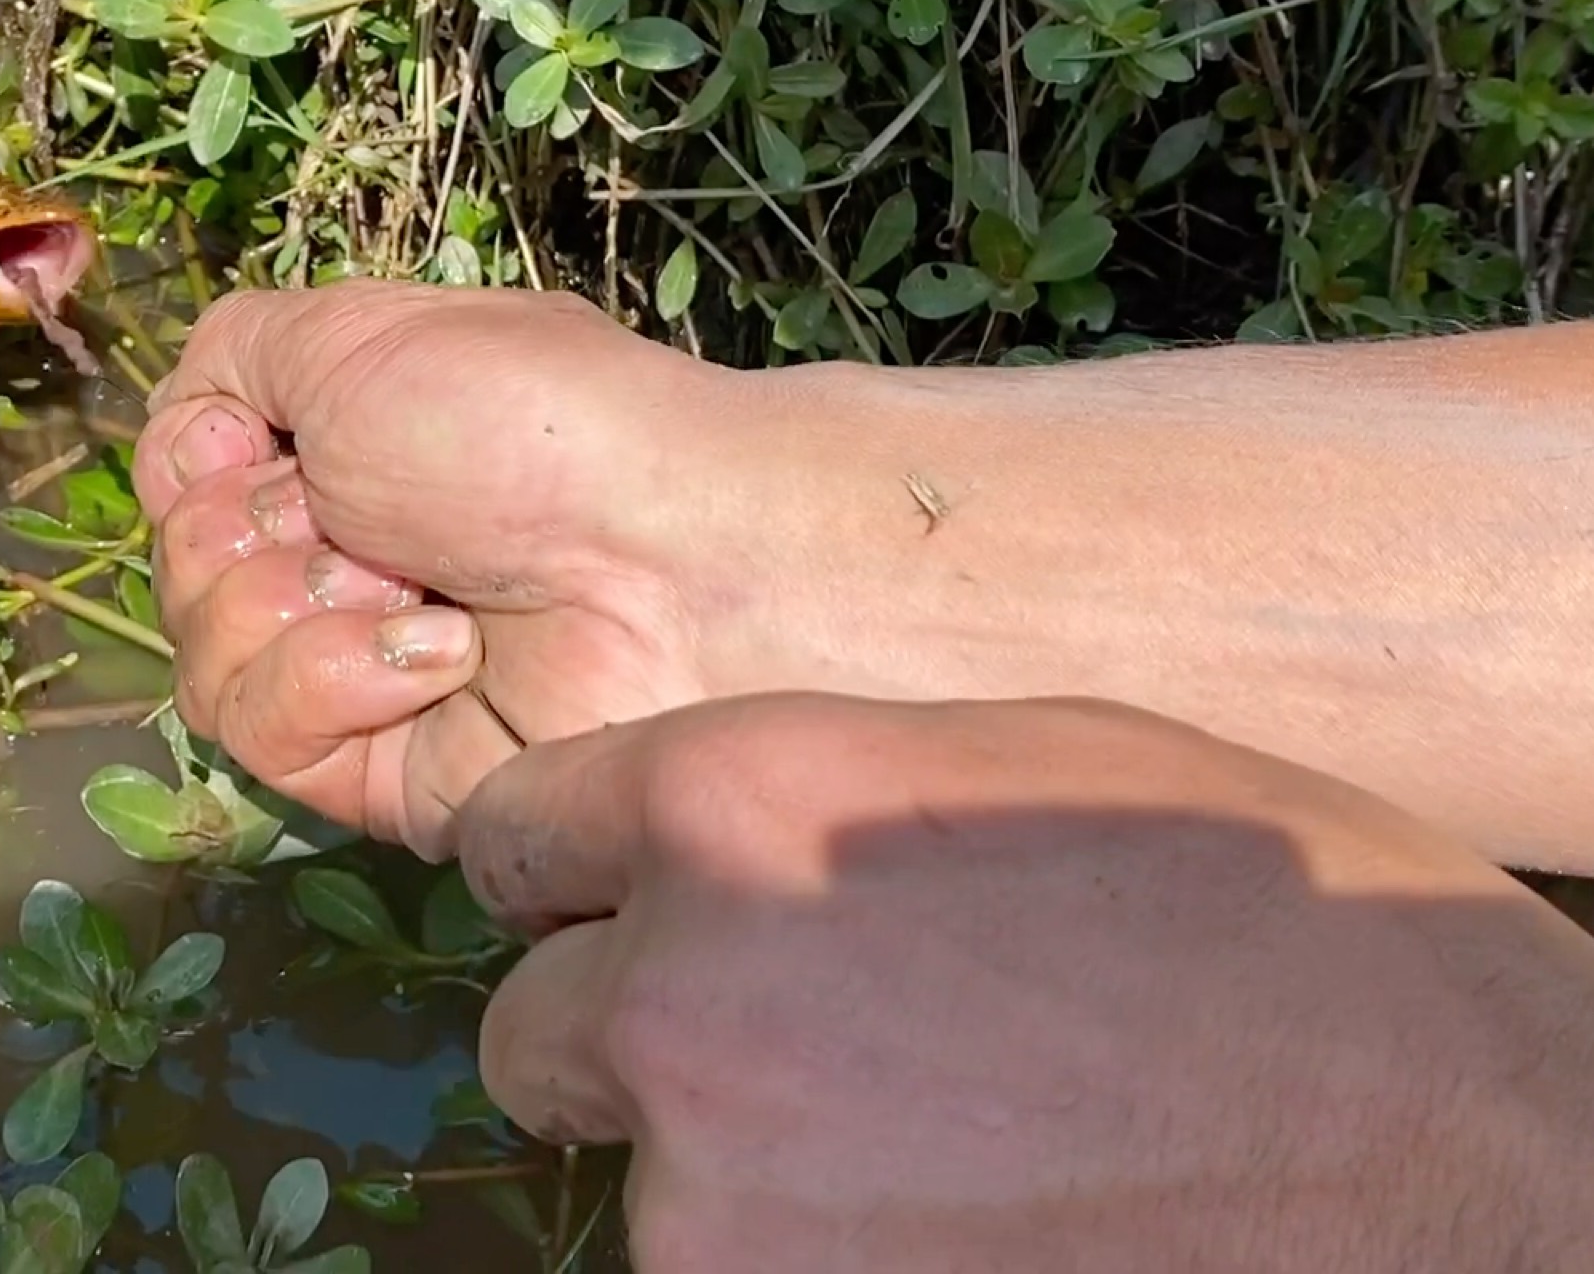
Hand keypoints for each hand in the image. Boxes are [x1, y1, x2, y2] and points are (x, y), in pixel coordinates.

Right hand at [132, 279, 757, 855]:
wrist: (671, 561)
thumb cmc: (529, 425)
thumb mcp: (356, 335)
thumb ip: (234, 358)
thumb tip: (185, 444)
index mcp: (335, 456)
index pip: (184, 485)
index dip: (201, 466)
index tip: (267, 448)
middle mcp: (338, 562)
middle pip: (182, 575)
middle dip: (251, 537)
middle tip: (364, 522)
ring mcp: (356, 674)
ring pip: (204, 665)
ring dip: (295, 609)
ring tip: (413, 587)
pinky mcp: (378, 774)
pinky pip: (268, 738)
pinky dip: (336, 679)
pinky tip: (439, 653)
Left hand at [461, 693, 1593, 1270]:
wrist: (1474, 1172)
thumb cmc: (1288, 935)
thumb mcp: (1029, 765)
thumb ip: (808, 800)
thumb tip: (689, 855)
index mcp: (735, 806)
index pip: (516, 835)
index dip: (580, 878)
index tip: (624, 908)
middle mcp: (683, 997)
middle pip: (537, 1030)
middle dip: (640, 1042)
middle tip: (812, 1060)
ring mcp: (721, 1203)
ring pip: (644, 1189)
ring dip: (744, 1178)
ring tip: (947, 1160)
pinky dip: (818, 1265)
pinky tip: (970, 1233)